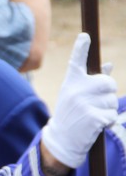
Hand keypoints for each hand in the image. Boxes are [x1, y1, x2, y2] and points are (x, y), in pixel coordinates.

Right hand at [41, 33, 118, 168]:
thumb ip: (93, 80)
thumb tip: (108, 64)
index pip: (76, 61)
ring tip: (92, 116)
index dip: (81, 48)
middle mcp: (76, 90)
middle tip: (97, 103)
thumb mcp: (75, 95)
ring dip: (108, 110)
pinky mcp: (93, 118)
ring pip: (112, 101)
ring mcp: (84, 104)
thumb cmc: (71, 114)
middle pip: (108, 83)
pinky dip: (108, 121)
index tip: (85, 36)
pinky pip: (112, 115)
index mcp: (71, 83)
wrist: (62, 139)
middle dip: (108, 93)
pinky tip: (95, 125)